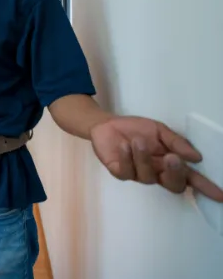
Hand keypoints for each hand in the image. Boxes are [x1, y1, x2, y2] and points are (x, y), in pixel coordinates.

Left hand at [90, 116, 222, 201]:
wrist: (107, 124)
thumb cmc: (135, 129)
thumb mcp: (159, 130)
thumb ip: (176, 142)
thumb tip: (196, 157)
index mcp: (168, 163)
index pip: (190, 178)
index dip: (205, 187)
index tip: (220, 195)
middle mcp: (156, 172)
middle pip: (172, 184)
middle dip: (174, 173)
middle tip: (171, 157)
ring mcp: (137, 174)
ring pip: (147, 177)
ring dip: (144, 157)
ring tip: (137, 141)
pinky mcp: (119, 172)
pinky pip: (126, 171)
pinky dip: (126, 157)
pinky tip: (124, 145)